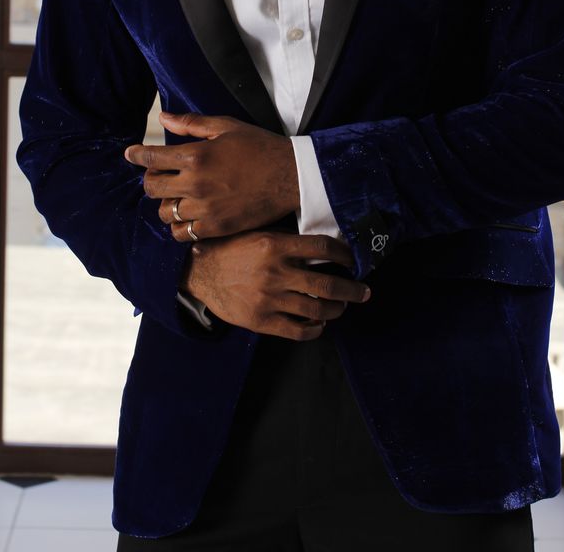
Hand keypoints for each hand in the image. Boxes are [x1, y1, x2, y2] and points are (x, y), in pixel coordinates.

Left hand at [124, 113, 298, 240]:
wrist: (291, 176)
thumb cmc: (260, 147)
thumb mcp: (227, 126)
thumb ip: (192, 124)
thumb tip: (163, 117)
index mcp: (196, 155)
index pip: (152, 158)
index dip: (136, 155)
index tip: (130, 154)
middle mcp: (196, 183)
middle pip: (151, 187)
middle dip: (151, 179)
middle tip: (161, 175)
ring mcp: (205, 209)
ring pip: (164, 212)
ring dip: (166, 203)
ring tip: (177, 196)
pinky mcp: (216, 227)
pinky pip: (182, 233)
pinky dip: (179, 226)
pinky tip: (188, 216)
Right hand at [181, 230, 370, 339]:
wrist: (199, 272)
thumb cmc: (231, 249)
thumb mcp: (258, 232)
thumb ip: (287, 238)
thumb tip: (322, 241)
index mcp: (275, 245)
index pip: (323, 248)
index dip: (345, 255)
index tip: (353, 260)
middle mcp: (275, 272)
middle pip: (327, 284)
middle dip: (353, 290)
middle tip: (364, 291)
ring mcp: (268, 299)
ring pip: (316, 310)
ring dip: (337, 310)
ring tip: (342, 307)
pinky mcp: (261, 321)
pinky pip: (297, 331)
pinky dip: (314, 329)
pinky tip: (319, 323)